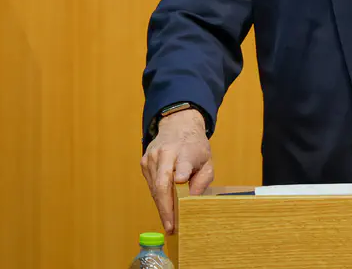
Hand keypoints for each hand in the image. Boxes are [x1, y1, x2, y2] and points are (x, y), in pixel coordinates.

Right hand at [140, 108, 212, 233]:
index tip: (180, 181)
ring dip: (162, 206)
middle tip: (171, 226)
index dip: (182, 172)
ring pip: (155, 188)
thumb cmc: (195, 147)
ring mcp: (152, 157)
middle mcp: (166, 153)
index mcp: (186, 150)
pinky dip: (158, 197)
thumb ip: (202, 180)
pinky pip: (151, 185)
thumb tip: (191, 200)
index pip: (183, 163)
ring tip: (170, 221)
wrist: (178, 125)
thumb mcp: (207, 161)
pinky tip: (165, 205)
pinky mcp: (144, 162)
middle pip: (162, 183)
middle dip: (166, 207)